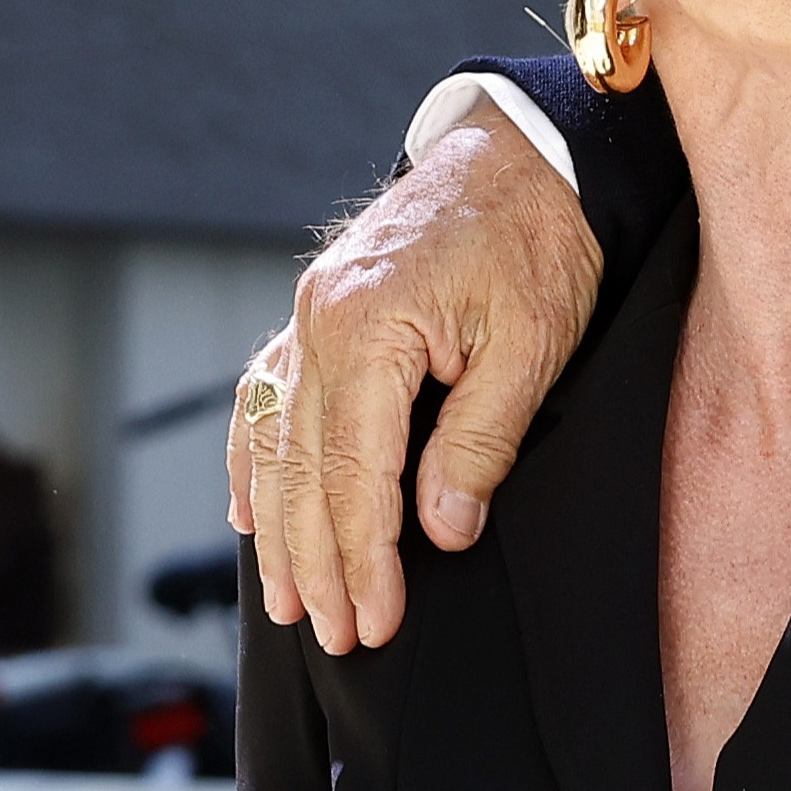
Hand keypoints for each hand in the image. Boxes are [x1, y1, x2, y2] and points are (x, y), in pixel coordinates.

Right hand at [233, 105, 602, 652]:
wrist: (524, 154)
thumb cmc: (539, 241)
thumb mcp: (530, 347)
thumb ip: (480, 443)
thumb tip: (442, 532)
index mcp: (368, 328)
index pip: (353, 473)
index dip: (364, 557)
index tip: (376, 620)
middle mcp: (318, 322)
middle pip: (301, 469)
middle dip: (317, 562)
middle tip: (336, 635)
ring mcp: (307, 315)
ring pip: (273, 442)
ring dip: (279, 529)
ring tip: (289, 602)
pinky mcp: (316, 313)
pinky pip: (266, 399)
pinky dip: (256, 462)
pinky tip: (251, 513)